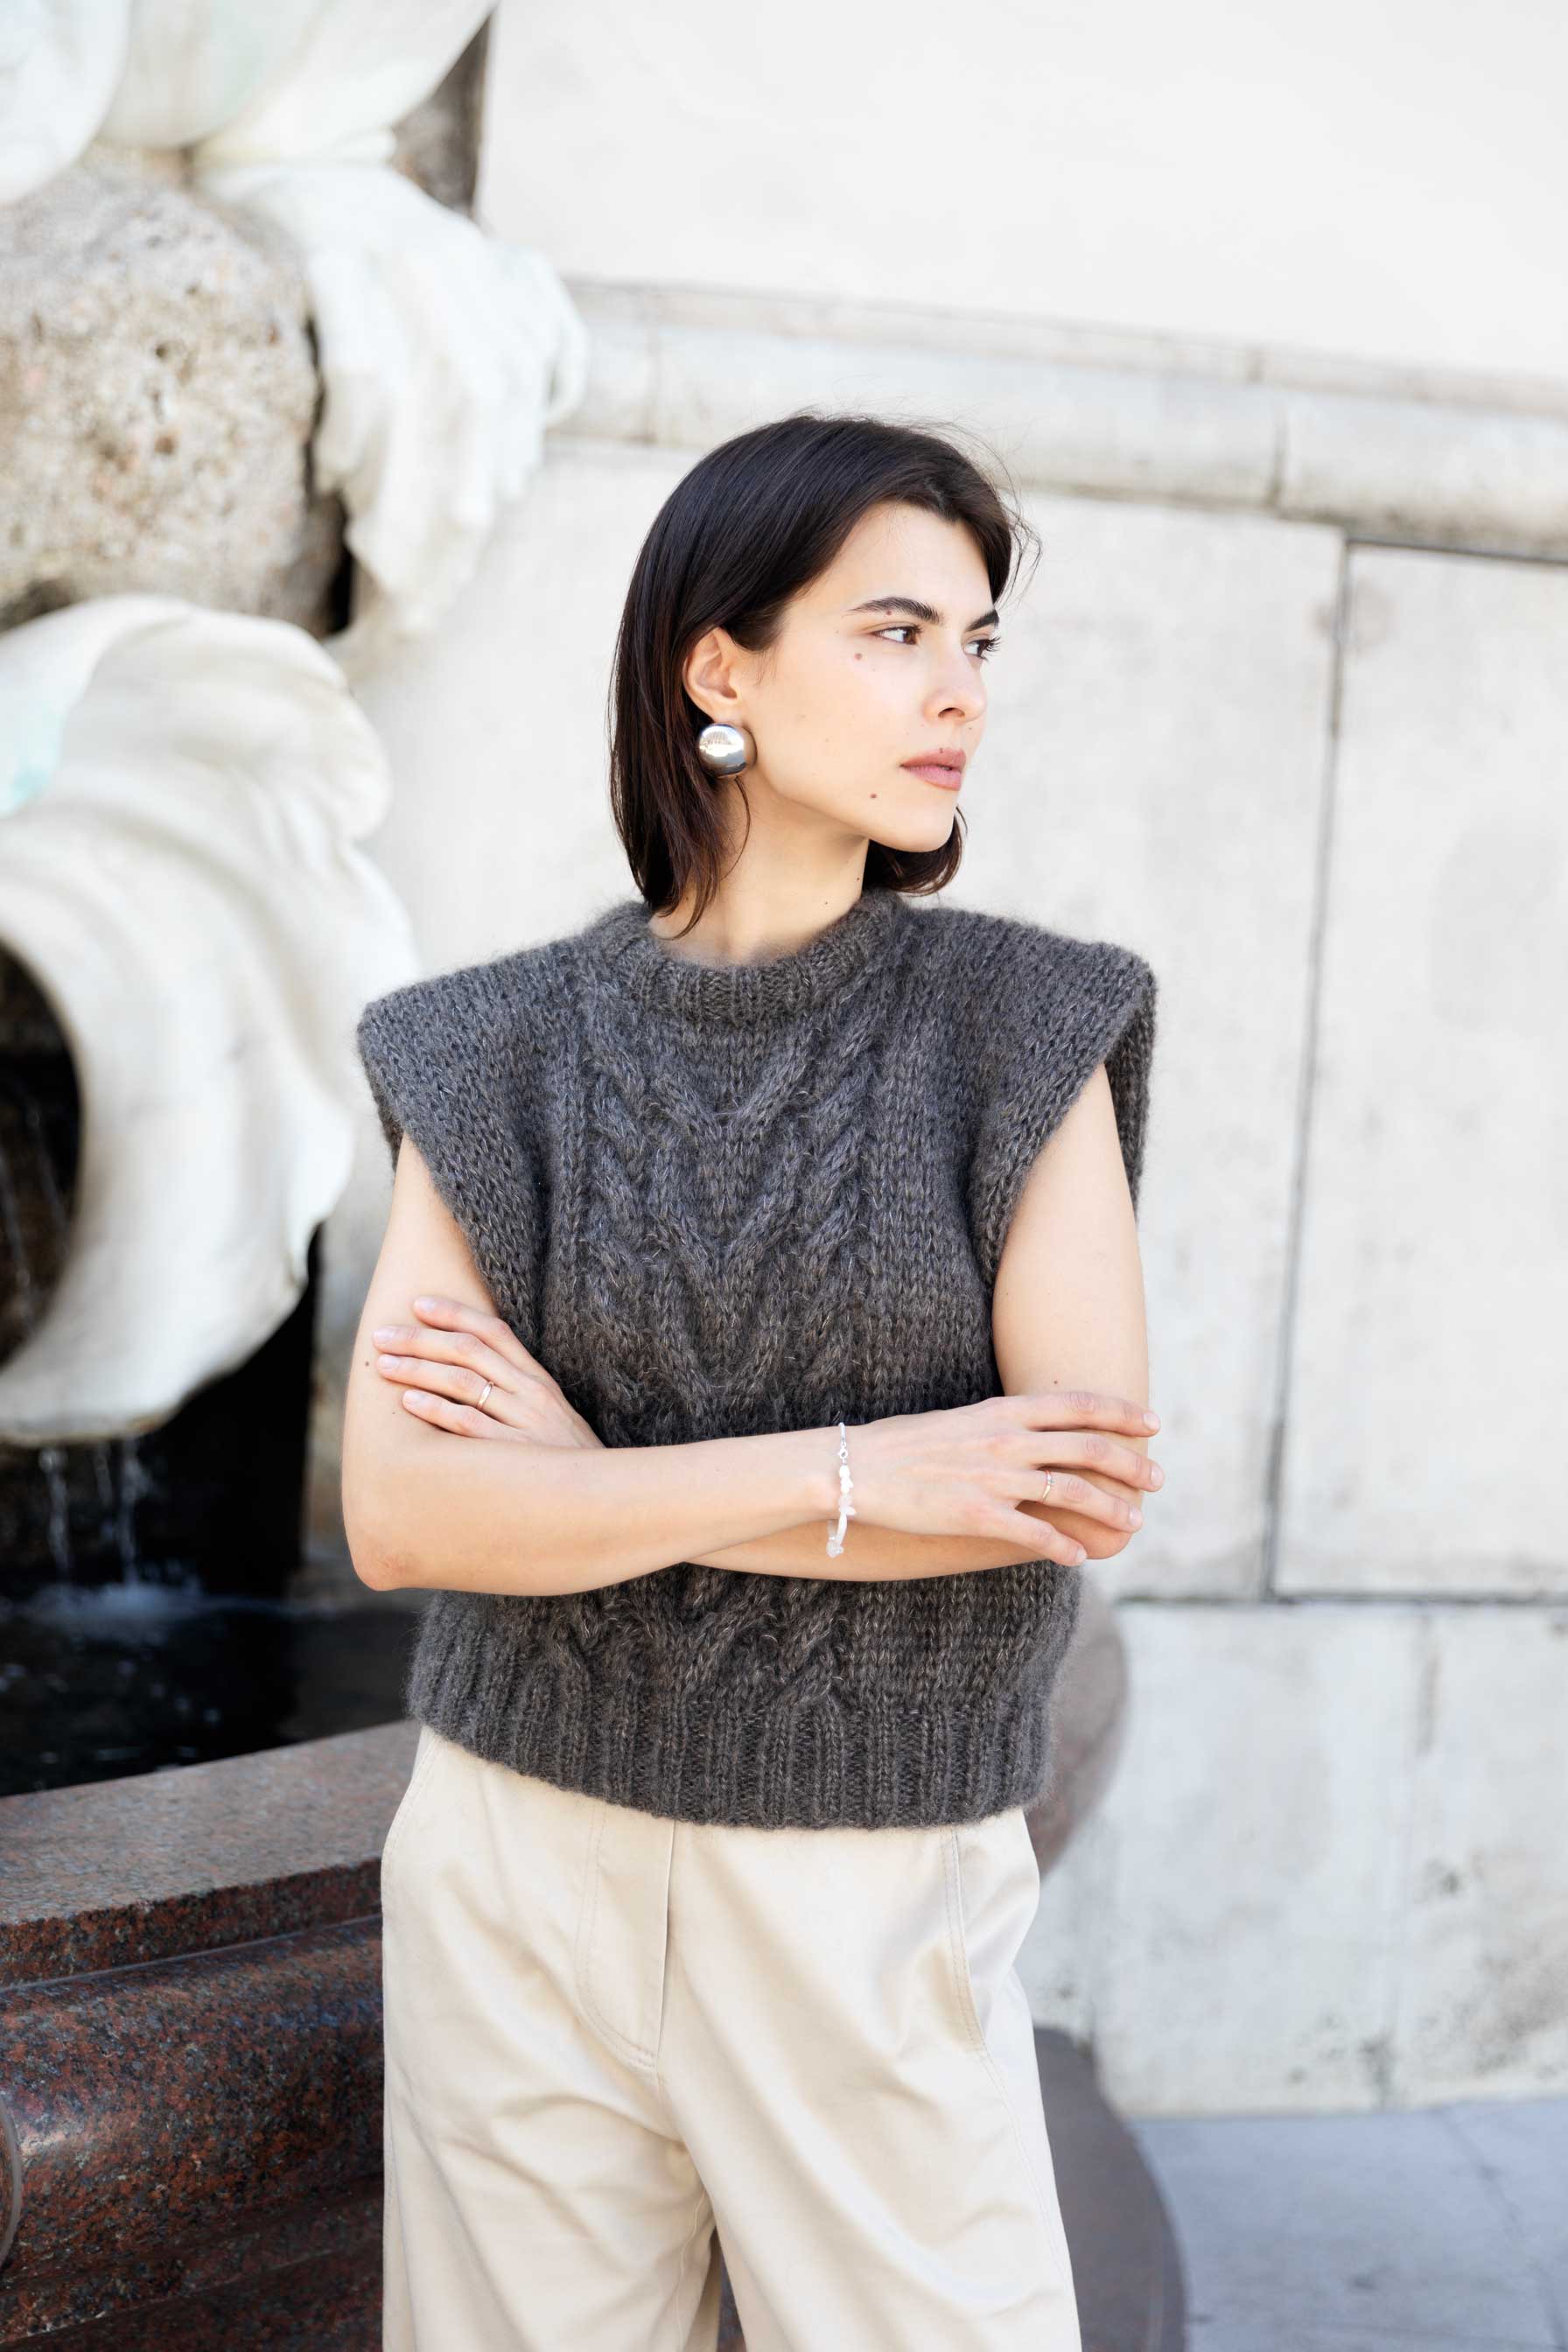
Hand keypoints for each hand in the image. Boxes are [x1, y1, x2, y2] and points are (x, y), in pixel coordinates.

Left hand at [370, 1296, 603, 1448]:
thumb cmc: (567, 1462)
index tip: (418, 1304)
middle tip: (382, 1336)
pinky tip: (409, 1402)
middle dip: (420, 1339)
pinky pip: (469, 1424)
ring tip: (383, 1364)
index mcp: (539, 1380)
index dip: (455, 1313)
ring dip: (418, 1369)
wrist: (605, 1502)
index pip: (494, 1332)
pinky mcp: (516, 1454)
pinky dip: (436, 1409)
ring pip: (463, 1382)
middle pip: (469, 1351)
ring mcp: (525, 1422)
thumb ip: (516, 1393)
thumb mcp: (551, 1417)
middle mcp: (532, 1394)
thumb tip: (468, 1374)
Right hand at [844, 1391, 1162, 1565]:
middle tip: (1157, 1480)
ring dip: (1110, 1508)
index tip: (1152, 1424)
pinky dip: (1062, 1547)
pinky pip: (1033, 1533)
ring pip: (1071, 1492)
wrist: (853, 1468)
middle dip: (1130, 1464)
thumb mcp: (960, 1421)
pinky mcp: (975, 1516)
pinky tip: (1078, 1558)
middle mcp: (1004, 1440)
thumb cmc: (902, 1445)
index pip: (1077, 1405)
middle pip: (1087, 1448)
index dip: (1121, 1413)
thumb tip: (1034, 1436)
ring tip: (1133, 1522)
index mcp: (1001, 1411)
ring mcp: (992, 1478)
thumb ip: (1001, 1426)